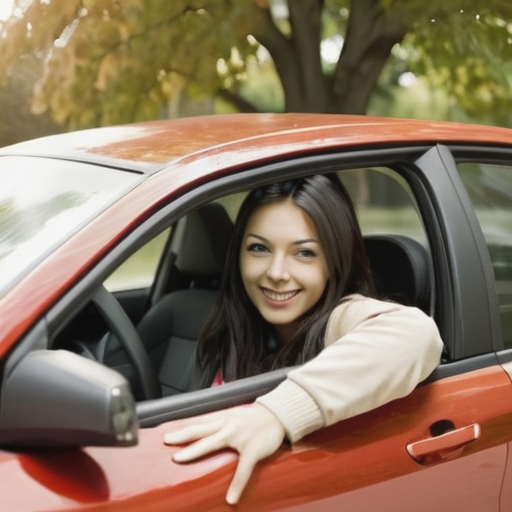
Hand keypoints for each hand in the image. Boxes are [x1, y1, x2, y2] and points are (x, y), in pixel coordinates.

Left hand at [163, 403, 285, 504]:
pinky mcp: (252, 449)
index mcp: (223, 418)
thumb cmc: (254, 418)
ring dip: (195, 451)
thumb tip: (203, 432)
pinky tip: (231, 497)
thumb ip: (219, 424)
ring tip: (179, 460)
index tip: (165, 434)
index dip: (182, 428)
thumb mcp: (234, 416)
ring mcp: (239, 436)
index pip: (199, 423)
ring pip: (212, 443)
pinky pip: (243, 469)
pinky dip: (237, 484)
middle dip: (182, 436)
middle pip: (199, 430)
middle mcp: (227, 424)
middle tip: (166, 442)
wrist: (278, 415)